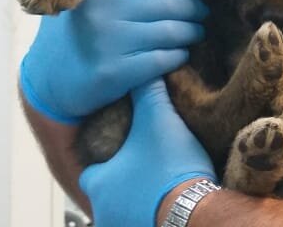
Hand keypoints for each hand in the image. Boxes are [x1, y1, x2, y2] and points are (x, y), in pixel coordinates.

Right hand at [19, 0, 207, 122]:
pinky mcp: (113, 74)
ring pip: (171, 32)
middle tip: (204, 11)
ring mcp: (109, 44)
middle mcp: (106, 12)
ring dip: (192, 31)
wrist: (48, 80)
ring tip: (197, 31)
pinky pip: (162, 60)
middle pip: (169, 5)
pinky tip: (181, 53)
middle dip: (194, 8)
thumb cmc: (74, 28)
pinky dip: (178, 55)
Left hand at [80, 78, 216, 226]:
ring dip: (136, 200)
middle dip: (123, 182)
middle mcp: (103, 211)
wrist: (193, 210)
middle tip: (145, 168)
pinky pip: (140, 221)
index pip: (90, 171)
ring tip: (159, 186)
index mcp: (99, 183)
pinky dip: (150, 214)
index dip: (106, 160)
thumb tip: (144, 71)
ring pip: (122, 211)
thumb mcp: (158, 119)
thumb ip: (147, 92)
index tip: (124, 152)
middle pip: (107, 193)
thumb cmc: (169, 169)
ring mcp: (121, 226)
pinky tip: (167, 203)